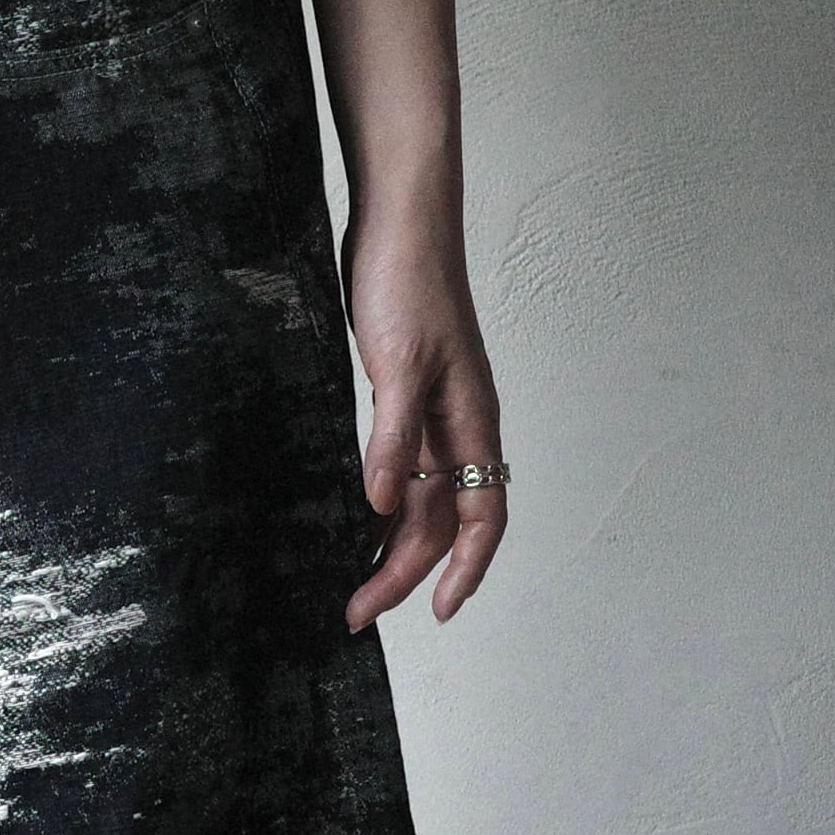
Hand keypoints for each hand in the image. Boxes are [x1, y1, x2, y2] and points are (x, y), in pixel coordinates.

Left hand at [341, 218, 507, 633]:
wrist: (398, 222)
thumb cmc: (406, 281)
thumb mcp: (396, 362)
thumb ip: (391, 435)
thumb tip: (380, 504)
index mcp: (472, 421)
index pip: (482, 515)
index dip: (465, 569)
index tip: (435, 613)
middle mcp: (458, 426)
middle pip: (442, 519)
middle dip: (404, 570)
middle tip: (356, 612)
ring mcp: (433, 413)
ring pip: (420, 499)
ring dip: (391, 544)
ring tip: (351, 584)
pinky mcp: (404, 397)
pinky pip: (400, 468)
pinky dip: (379, 502)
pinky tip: (353, 523)